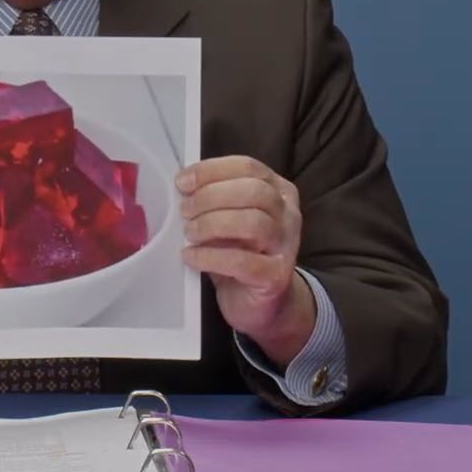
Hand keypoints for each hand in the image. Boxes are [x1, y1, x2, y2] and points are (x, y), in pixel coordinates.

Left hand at [176, 156, 315, 365]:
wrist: (262, 304)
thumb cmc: (240, 253)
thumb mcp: (228, 220)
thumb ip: (214, 201)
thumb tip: (182, 188)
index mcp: (278, 190)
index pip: (248, 167)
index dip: (212, 171)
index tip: (183, 182)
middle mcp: (289, 214)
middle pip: (254, 191)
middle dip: (211, 197)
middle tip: (184, 210)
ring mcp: (287, 245)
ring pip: (253, 222)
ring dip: (212, 224)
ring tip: (189, 233)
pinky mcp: (276, 277)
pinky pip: (242, 261)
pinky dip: (210, 256)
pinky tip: (191, 256)